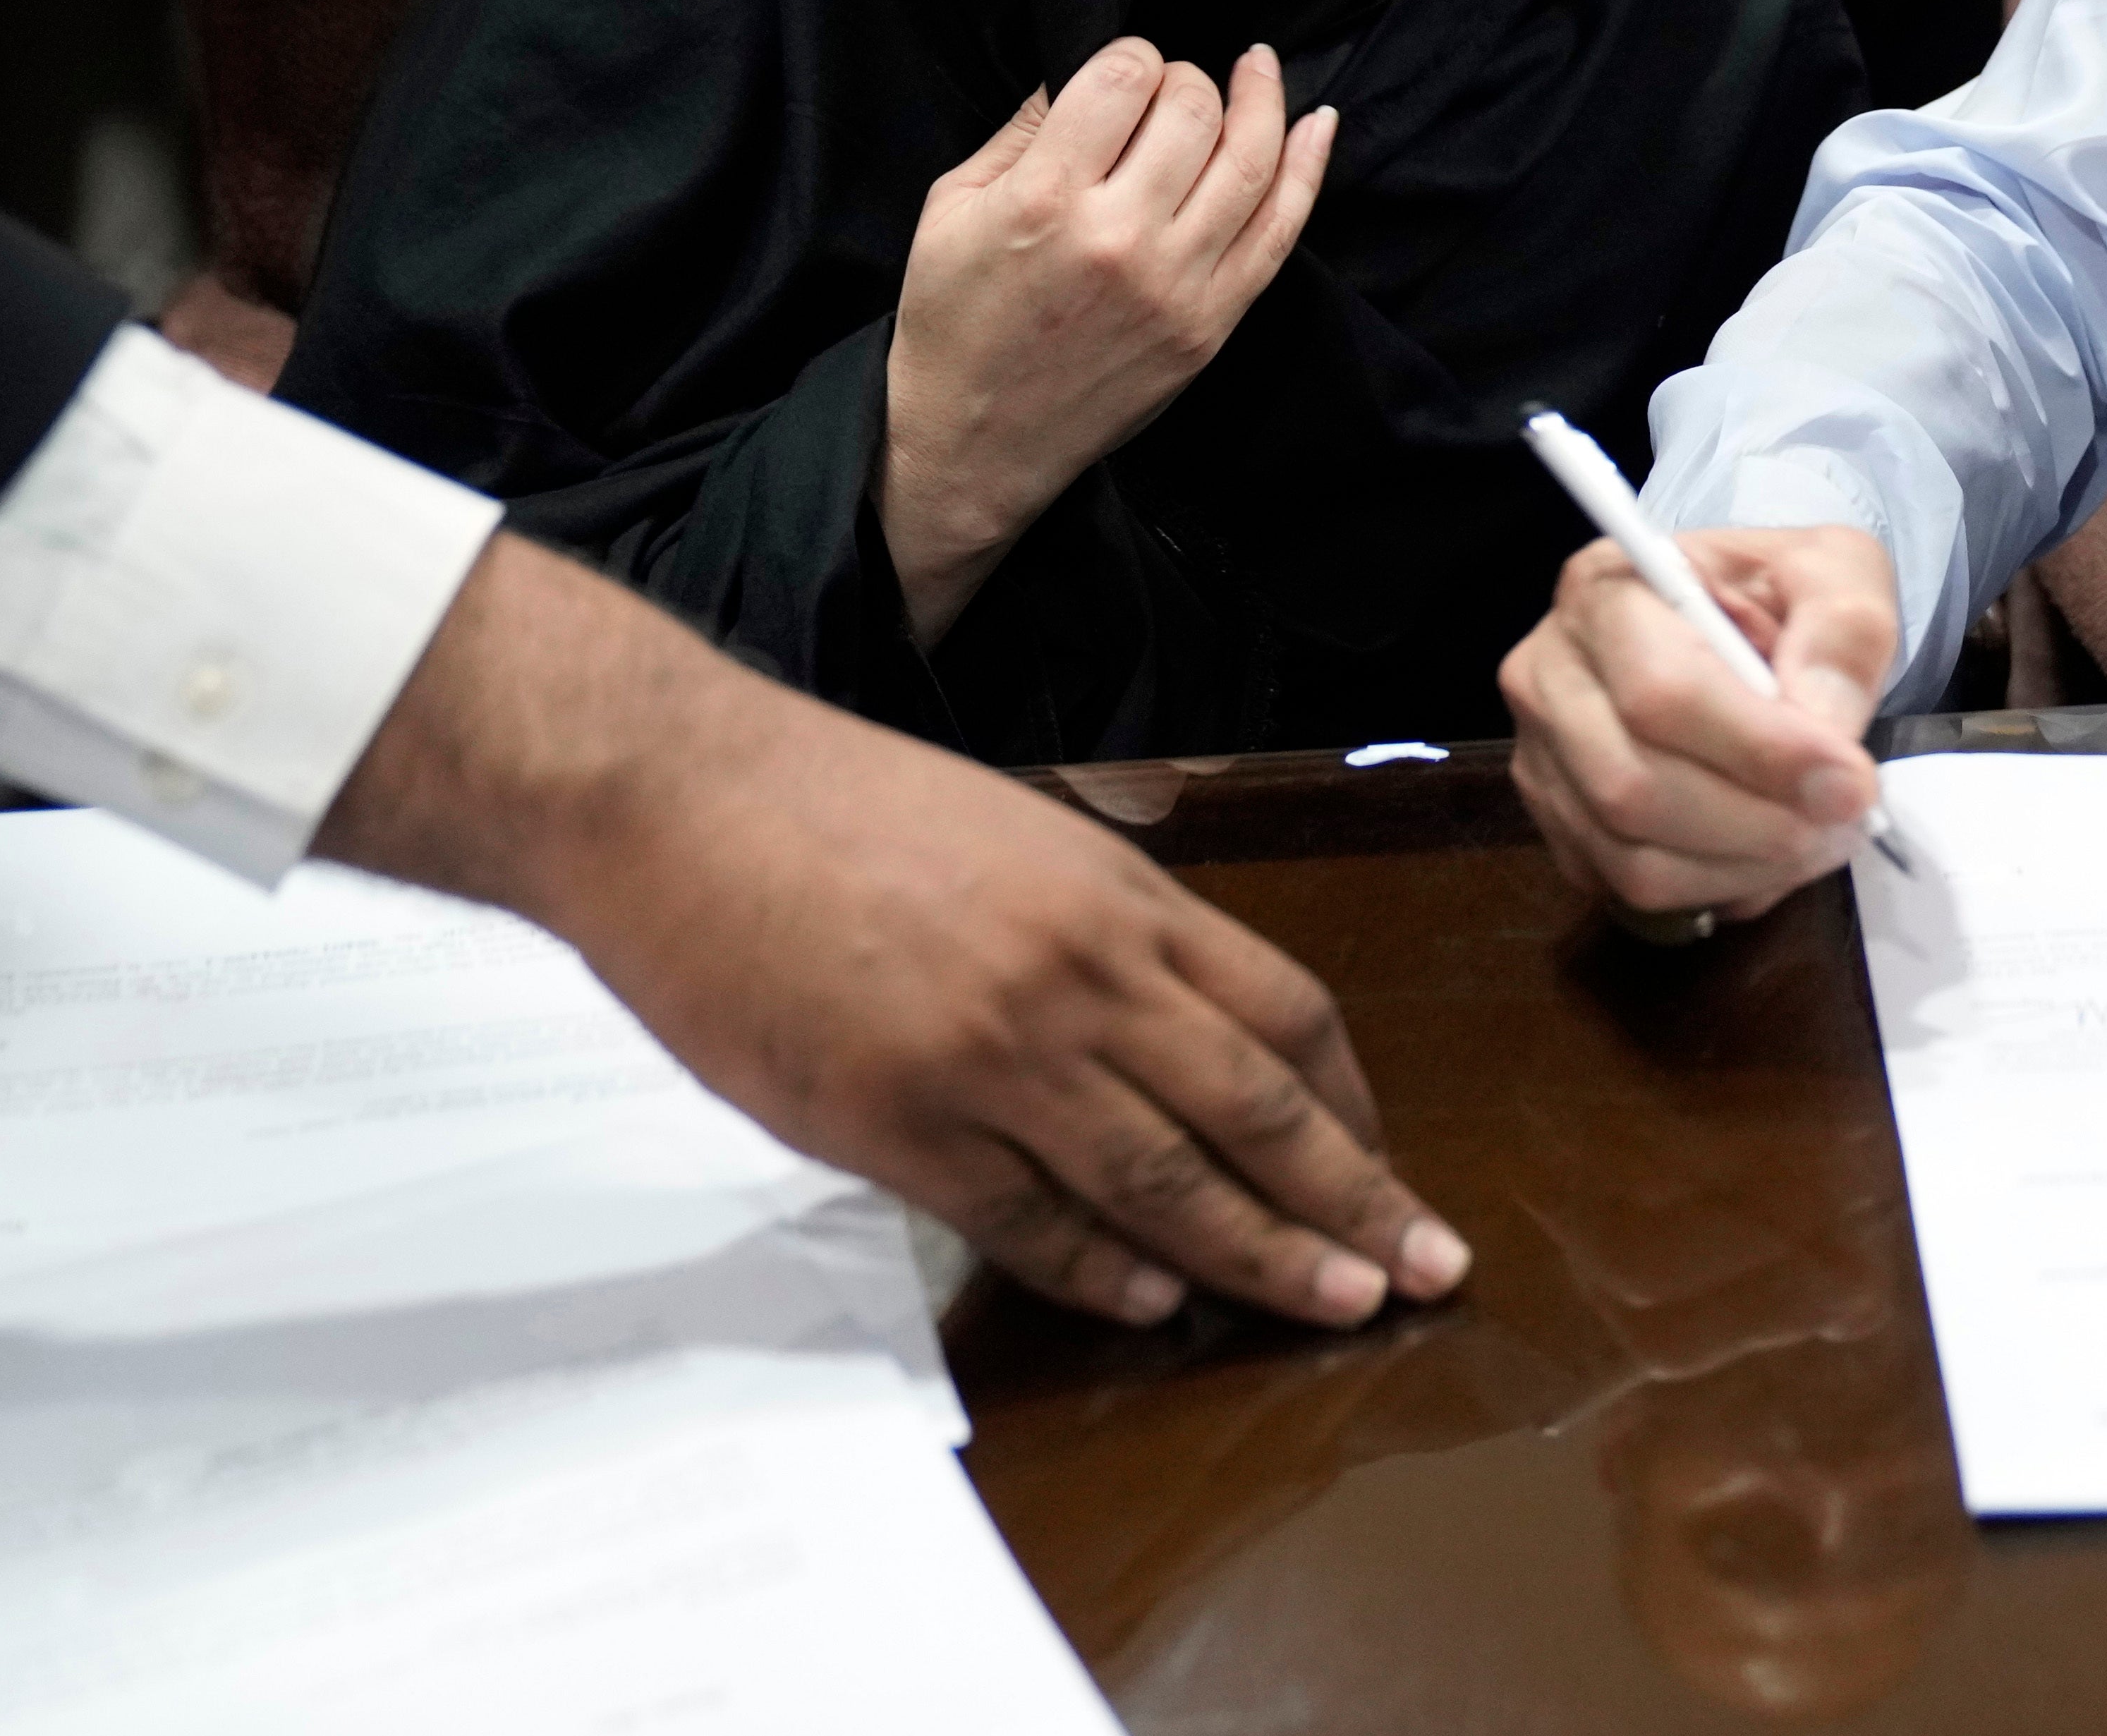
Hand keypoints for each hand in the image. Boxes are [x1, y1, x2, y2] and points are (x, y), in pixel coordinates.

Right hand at [323, 533, 1465, 1329]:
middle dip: (1352, 1199)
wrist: (683, 802)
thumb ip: (1110, 927)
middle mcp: (1079, 978)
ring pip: (1162, 1178)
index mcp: (1118, 900)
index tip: (1386, 1164)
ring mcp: (990, 1057)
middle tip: (1423, 1269)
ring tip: (1332, 1305)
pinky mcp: (897, 1123)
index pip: (1287, 1014)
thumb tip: (1188, 1023)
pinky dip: (1100, 1268)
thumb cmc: (847, 811)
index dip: (1352, 1103)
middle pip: (1255, 1109)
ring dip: (1257, 1254)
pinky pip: (1028, 1218)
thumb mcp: (1024, 838)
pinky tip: (1156, 1301)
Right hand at [880, 39, 1335, 642]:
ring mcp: (1178, 284)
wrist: (975, 443)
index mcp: (1044, 200)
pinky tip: (1318, 123)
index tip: (1124, 69)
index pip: (1124, 79)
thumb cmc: (953, 320)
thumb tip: (1084, 70)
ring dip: (1261, 101)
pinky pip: (1281, 230)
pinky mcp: (1213, 323)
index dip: (1133, 55)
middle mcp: (1121, 238)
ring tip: (1256, 67)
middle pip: (1193, 110)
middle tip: (1169, 89)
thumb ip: (1024, 130)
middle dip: (1187, 79)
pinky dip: (1308, 169)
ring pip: (1250, 160)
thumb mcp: (951, 209)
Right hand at [1499, 524, 1898, 920]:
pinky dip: (1717, 889)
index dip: (1760, 751)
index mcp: (1607, 589)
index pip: (1662, 691)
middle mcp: (1550, 675)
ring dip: (1745, 867)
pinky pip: (1631, 890)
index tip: (1849, 782)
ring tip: (1820, 837)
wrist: (1744, 623)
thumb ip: (1841, 634)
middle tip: (1846, 819)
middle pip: (1634, 787)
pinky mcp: (1561, 824)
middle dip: (1758, 824)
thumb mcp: (1836, 572)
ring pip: (1631, 856)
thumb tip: (1826, 736)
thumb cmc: (1780, 594)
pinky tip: (1769, 853)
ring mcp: (1544, 757)